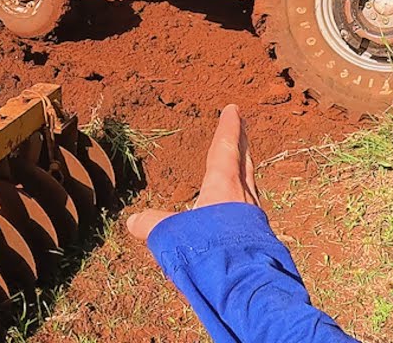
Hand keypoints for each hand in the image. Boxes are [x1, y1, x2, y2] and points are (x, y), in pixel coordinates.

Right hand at [126, 104, 259, 243]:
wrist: (244, 282)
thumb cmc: (207, 250)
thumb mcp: (171, 235)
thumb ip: (153, 226)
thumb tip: (134, 222)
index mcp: (223, 186)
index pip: (225, 148)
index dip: (229, 128)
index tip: (234, 110)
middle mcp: (243, 196)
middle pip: (244, 162)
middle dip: (241, 143)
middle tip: (242, 128)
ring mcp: (254, 216)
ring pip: (250, 184)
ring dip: (245, 170)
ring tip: (241, 166)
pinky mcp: (259, 236)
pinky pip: (250, 208)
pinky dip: (244, 199)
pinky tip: (241, 210)